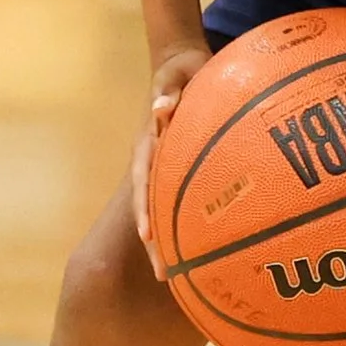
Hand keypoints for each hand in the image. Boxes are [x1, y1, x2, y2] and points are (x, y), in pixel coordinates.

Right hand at [133, 39, 215, 259]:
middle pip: (151, 206)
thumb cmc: (180, 72)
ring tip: (177, 276)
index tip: (147, 236)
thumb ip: (168, 92)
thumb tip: (162, 110)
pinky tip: (201, 249)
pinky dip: (186, 222)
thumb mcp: (173, 76)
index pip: (144, 179)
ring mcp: (165, 167)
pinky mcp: (181, 167)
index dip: (145, 208)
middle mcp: (153, 161)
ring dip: (168, 241)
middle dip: (155, 242)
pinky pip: (182, 198)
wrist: (183, 69)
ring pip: (165, 208)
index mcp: (149, 142)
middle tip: (164, 276)